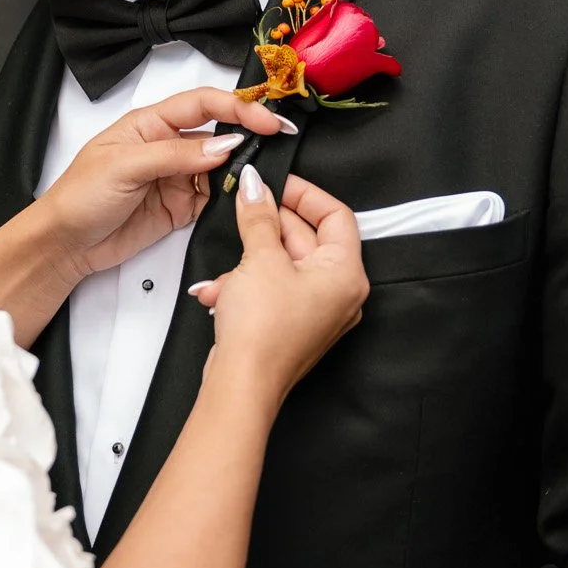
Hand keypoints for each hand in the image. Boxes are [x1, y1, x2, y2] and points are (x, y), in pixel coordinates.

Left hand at [37, 87, 294, 286]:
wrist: (65, 244)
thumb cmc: (80, 196)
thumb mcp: (123, 167)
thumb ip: (174, 155)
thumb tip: (223, 144)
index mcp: (151, 123)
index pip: (202, 104)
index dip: (237, 107)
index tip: (265, 120)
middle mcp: (168, 145)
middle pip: (219, 131)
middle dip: (250, 133)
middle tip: (281, 138)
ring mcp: (177, 177)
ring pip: (222, 166)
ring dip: (241, 168)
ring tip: (263, 173)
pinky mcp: (181, 207)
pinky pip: (215, 197)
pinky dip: (231, 197)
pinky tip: (244, 197)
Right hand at [191, 168, 367, 409]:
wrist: (242, 385)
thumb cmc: (262, 333)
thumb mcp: (259, 260)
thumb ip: (259, 218)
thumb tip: (257, 187)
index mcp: (346, 274)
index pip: (336, 215)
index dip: (304, 193)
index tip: (275, 182)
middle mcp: (340, 294)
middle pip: (309, 239)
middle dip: (270, 225)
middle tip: (245, 206)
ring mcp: (318, 312)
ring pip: (286, 265)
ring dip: (252, 258)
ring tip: (228, 265)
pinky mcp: (294, 326)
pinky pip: (276, 290)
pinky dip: (249, 284)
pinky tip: (220, 291)